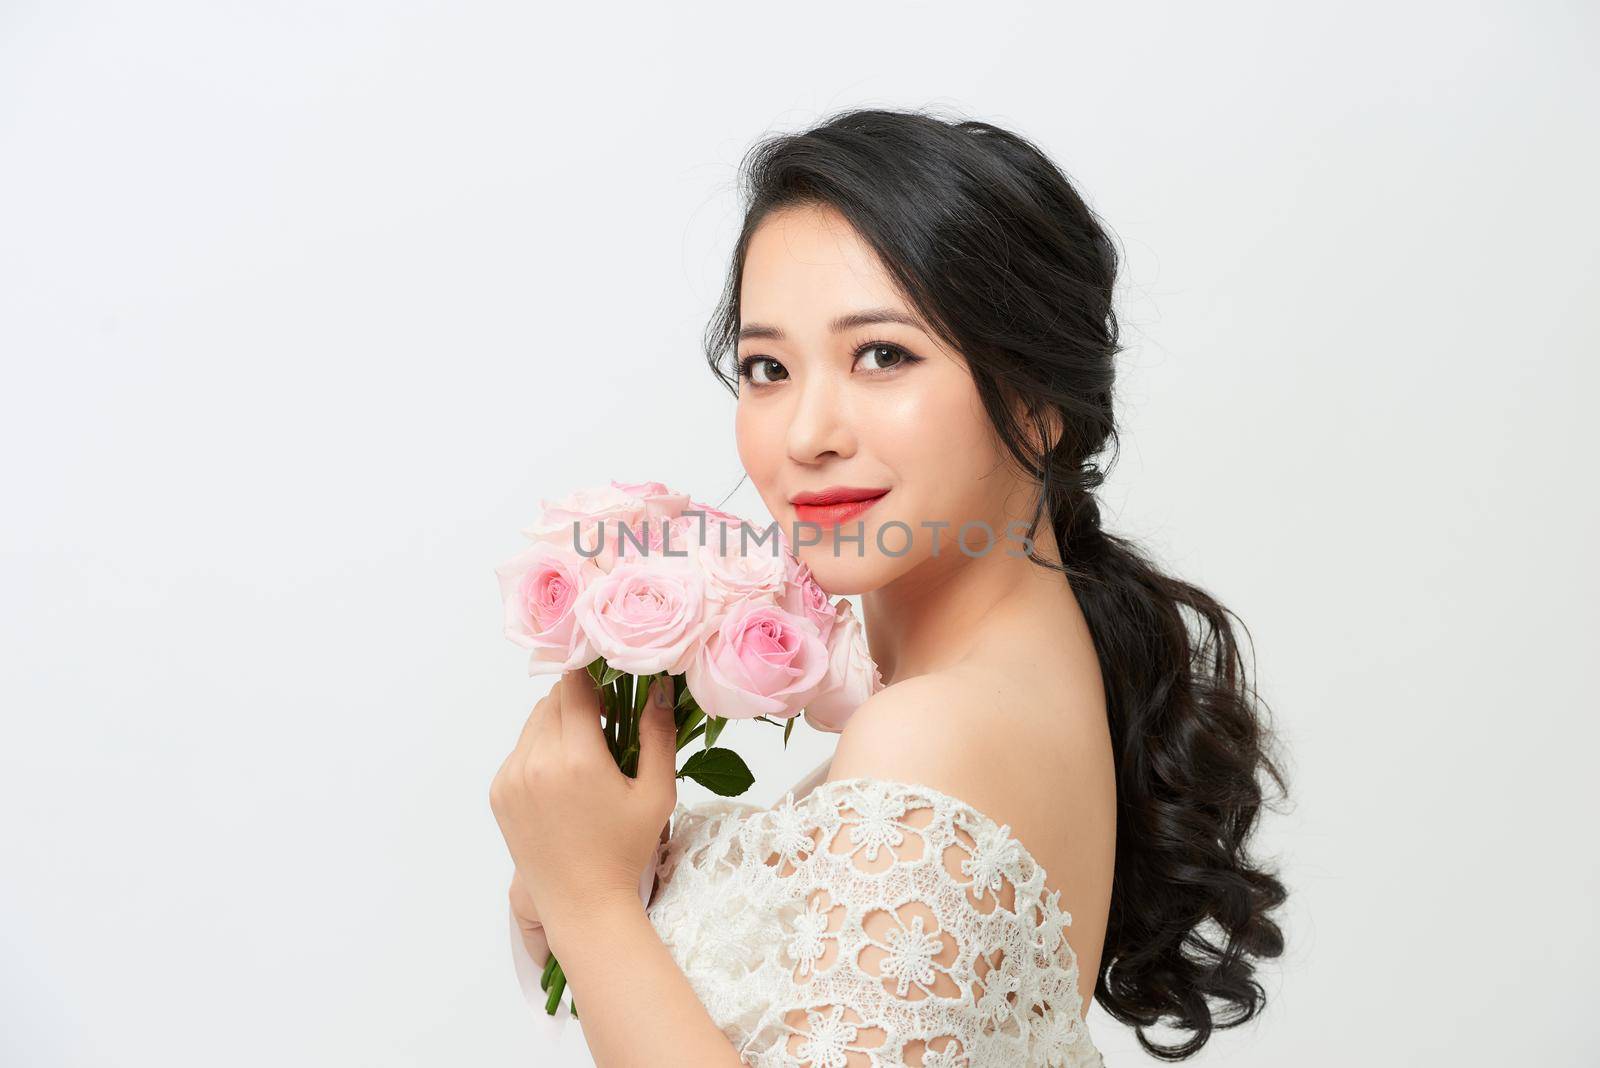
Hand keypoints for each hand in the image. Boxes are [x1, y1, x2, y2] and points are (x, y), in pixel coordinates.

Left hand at [489, 669, 677, 955]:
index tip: (613, 688)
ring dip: (558, 724)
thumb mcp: (656, 792)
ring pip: (534, 722)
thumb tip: (658, 686)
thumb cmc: (626, 849)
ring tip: (585, 755)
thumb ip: (658, 735)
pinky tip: (563, 780)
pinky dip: (540, 750)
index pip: (575, 685)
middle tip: (606, 725)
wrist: (582, 903)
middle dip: (579, 702)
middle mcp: (536, 761)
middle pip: (553, 700)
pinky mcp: (499, 792)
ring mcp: (511, 777)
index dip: (595, 678)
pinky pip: (520, 750)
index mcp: (576, 758)